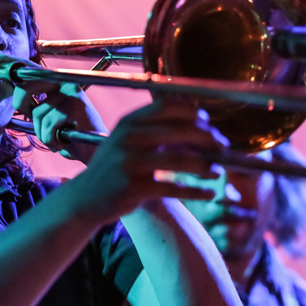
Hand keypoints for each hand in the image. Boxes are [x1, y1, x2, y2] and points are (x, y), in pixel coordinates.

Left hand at [12, 79, 107, 164]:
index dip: (17, 83)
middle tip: (30, 119)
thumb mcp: (51, 115)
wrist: (96, 150)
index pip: (31, 74)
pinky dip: (52, 140)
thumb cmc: (73, 135)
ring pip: (38, 114)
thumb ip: (37, 104)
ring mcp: (71, 94)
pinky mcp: (74, 108)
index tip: (13, 89)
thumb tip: (17, 99)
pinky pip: (49, 125)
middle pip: (27, 86)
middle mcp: (67, 83)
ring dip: (43, 133)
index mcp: (61, 81)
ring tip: (57, 140)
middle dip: (21, 104)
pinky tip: (63, 143)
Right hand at [74, 99, 229, 222]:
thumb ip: (153, 129)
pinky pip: (174, 187)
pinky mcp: (133, 187)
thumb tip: (197, 122)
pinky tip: (209, 193)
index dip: (193, 113)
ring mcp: (130, 163)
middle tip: (221, 148)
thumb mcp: (126, 141)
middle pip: (179, 130)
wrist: (84, 199)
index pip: (167, 106)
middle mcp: (128, 138)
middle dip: (207, 139)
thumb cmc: (113, 169)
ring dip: (205, 167)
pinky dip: (196, 191)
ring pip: (180, 160)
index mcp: (128, 122)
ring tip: (217, 172)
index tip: (208, 123)